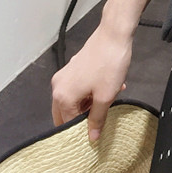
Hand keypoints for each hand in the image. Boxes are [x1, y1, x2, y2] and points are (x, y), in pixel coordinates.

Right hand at [51, 23, 132, 142]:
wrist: (114, 35)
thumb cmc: (109, 64)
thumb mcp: (105, 96)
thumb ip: (96, 118)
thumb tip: (92, 137)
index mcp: (62, 96)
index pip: (67, 123)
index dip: (82, 130)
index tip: (95, 134)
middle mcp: (58, 86)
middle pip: (67, 112)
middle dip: (84, 116)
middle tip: (102, 117)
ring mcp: (65, 75)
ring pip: (74, 100)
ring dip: (90, 103)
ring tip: (110, 98)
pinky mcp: (73, 68)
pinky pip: (79, 88)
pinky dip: (90, 92)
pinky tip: (109, 87)